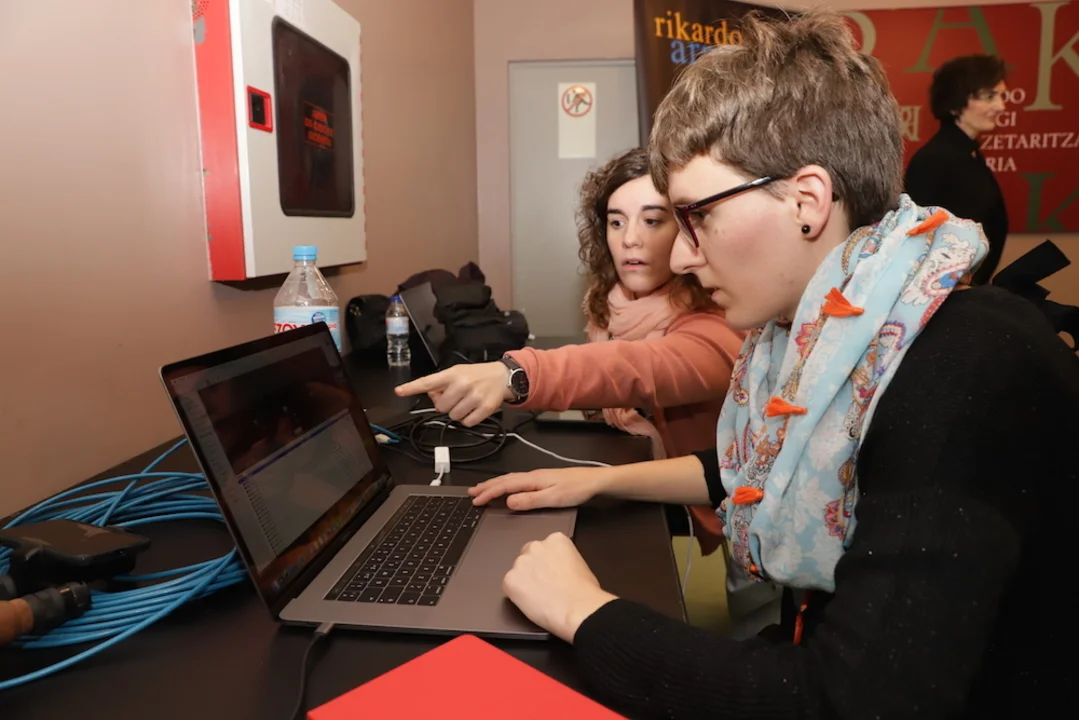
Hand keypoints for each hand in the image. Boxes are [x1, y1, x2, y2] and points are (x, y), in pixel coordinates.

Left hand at [394, 362, 512, 425]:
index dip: (412, 387)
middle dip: (447, 405)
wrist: (501, 376)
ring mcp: (474, 397)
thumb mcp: (457, 373)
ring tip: (467, 402)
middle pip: (441, 407)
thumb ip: (442, 384)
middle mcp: (462, 384)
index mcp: (452, 374)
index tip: (399, 391)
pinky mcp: (484, 408)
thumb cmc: (476, 376)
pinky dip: (468, 419)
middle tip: (456, 397)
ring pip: (453, 416)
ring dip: (458, 412)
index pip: (428, 382)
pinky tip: (474, 409)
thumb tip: (432, 396)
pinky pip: (467, 423)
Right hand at [468, 466, 609, 510]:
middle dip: (486, 487)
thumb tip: (509, 501)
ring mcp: (538, 477)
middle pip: (504, 480)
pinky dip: (506, 485)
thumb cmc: (577, 489)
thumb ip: (531, 500)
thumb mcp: (553, 498)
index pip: (505, 486)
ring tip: (482, 489)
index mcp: (533, 480)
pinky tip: (507, 489)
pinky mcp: (543, 480)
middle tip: (471, 493)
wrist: (595, 481)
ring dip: (494, 485)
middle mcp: (533, 476)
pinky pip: (517, 482)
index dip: (488, 493)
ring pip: (510, 480)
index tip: (475, 500)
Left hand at [503, 532, 616, 642]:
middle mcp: (536, 546)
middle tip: (543, 585)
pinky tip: (531, 603)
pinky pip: (509, 587)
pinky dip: (516, 595)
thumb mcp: (579, 564)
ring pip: (517, 571)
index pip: (544, 547)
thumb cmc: (584, 592)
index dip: (546, 562)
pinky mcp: (510, 580)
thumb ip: (563, 559)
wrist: (578, 609)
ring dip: (524, 581)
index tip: (550, 572)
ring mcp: (521, 563)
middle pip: (527, 555)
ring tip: (540, 597)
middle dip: (532, 569)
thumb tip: (557, 568)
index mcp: (555, 540)